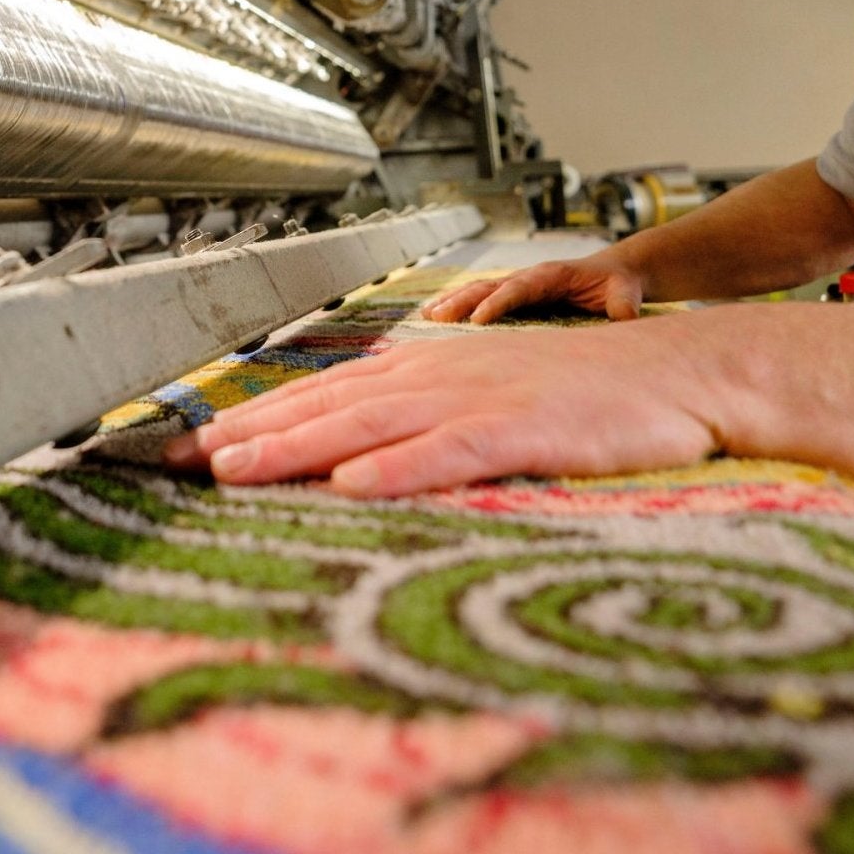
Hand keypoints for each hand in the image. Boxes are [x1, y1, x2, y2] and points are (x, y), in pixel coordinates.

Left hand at [160, 325, 724, 496]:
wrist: (676, 374)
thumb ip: (422, 418)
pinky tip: (354, 484)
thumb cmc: (584, 396)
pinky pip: (450, 450)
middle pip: (327, 404)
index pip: (322, 394)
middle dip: (249, 433)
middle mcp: (438, 376)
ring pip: (369, 423)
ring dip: (298, 447)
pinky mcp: (524, 430)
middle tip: (177, 462)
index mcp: (425, 369)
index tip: (189, 448)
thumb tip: (353, 449)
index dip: (253, 420)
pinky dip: (400, 466)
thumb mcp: (489, 396)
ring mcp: (479, 401)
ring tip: (235, 470)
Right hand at [420, 250, 644, 323]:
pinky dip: (457, 308)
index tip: (478, 319)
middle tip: (437, 317)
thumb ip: (623, 305)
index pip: (520, 288)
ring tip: (426, 317)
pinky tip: (434, 318)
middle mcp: (529, 278)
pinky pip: (480, 301)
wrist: (615, 275)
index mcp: (551, 275)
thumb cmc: (618, 284)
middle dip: (462, 301)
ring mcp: (519, 287)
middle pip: (489, 287)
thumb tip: (625, 318)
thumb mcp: (625, 293)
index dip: (499, 302)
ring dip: (453, 303)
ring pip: (479, 292)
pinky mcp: (514, 299)